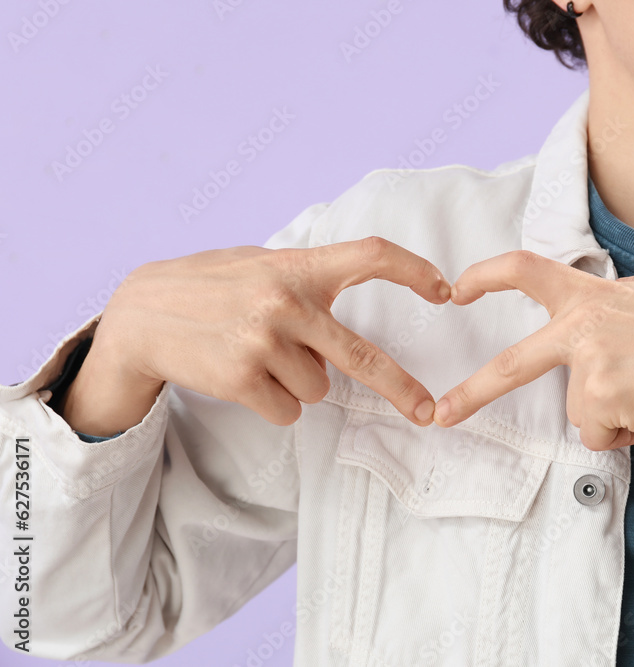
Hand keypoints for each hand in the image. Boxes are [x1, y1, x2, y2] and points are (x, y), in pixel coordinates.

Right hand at [93, 237, 450, 426]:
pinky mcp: (241, 379)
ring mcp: (263, 341)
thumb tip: (359, 272)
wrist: (141, 316)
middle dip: (400, 387)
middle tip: (426, 411)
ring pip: (318, 388)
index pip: (370, 255)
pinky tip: (244, 377)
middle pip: (362, 355)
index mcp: (296, 266)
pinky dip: (275, 402)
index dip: (414, 271)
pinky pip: (289, 409)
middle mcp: (285, 302)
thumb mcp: (258, 263)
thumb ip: (305, 274)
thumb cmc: (209, 288)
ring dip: (298, 383)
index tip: (446, 291)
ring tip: (258, 357)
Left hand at [432, 251, 633, 449]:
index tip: (457, 289)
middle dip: (472, 393)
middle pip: (513, 364)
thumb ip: (627, 297)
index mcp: (595, 294)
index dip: (487, 275)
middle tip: (443, 414)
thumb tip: (614, 309)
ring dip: (613, 414)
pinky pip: (598, 433)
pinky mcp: (604, 397)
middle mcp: (585, 323)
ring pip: (579, 412)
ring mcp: (592, 361)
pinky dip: (625, 433)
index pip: (528, 269)